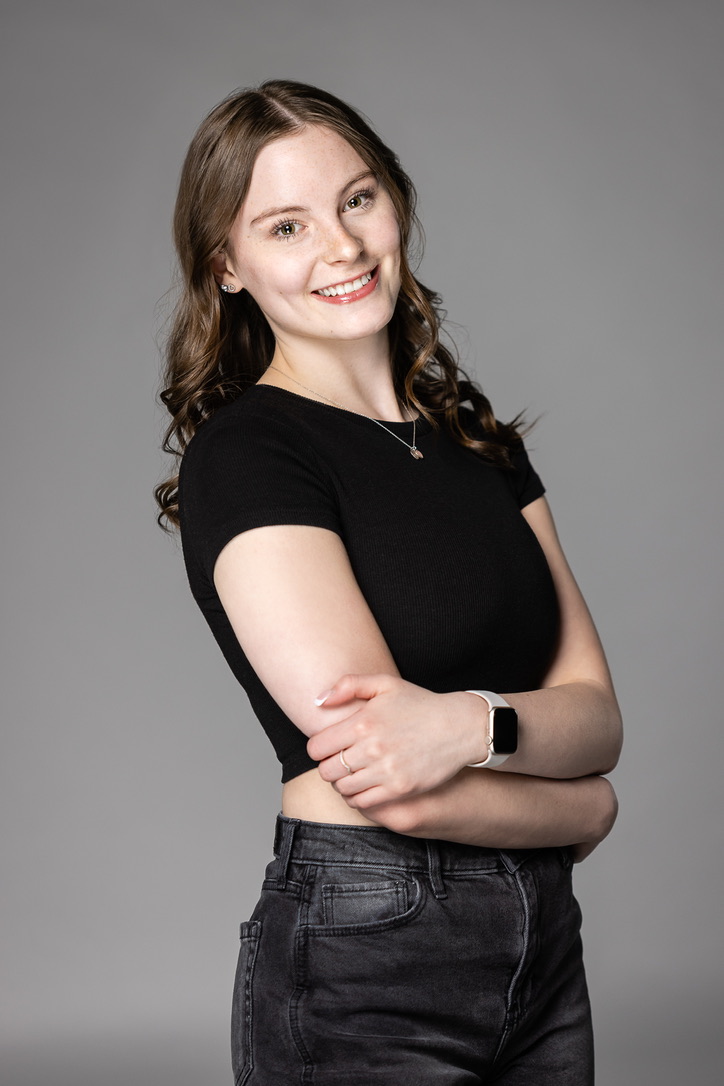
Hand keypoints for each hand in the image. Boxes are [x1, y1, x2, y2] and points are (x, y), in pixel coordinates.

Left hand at [306, 674, 485, 810]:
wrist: (459, 726)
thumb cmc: (420, 704)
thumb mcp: (385, 684)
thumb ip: (348, 685)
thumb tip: (318, 701)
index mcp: (363, 722)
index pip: (317, 747)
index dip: (318, 748)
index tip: (329, 747)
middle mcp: (371, 748)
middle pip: (326, 771)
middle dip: (329, 766)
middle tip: (340, 761)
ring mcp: (386, 770)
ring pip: (343, 788)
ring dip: (343, 783)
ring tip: (353, 774)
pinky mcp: (400, 789)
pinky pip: (363, 803)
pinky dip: (357, 798)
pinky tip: (364, 787)